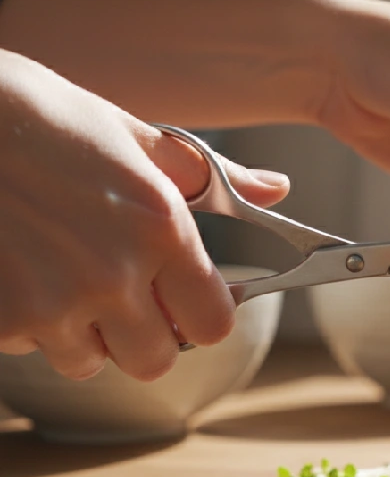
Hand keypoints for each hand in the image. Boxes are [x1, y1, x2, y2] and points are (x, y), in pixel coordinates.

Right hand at [0, 50, 289, 380]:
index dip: (202, 316)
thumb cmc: (35, 115)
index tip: (188, 298)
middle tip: (124, 297)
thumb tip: (276, 190)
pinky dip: (27, 324)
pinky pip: (28, 347)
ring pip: (88, 361)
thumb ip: (209, 178)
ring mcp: (51, 303)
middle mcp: (113, 275)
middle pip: (154, 360)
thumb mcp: (132, 135)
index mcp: (160, 228)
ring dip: (82, 334)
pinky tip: (18, 272)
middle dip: (144, 337)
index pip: (213, 323)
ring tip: (62, 275)